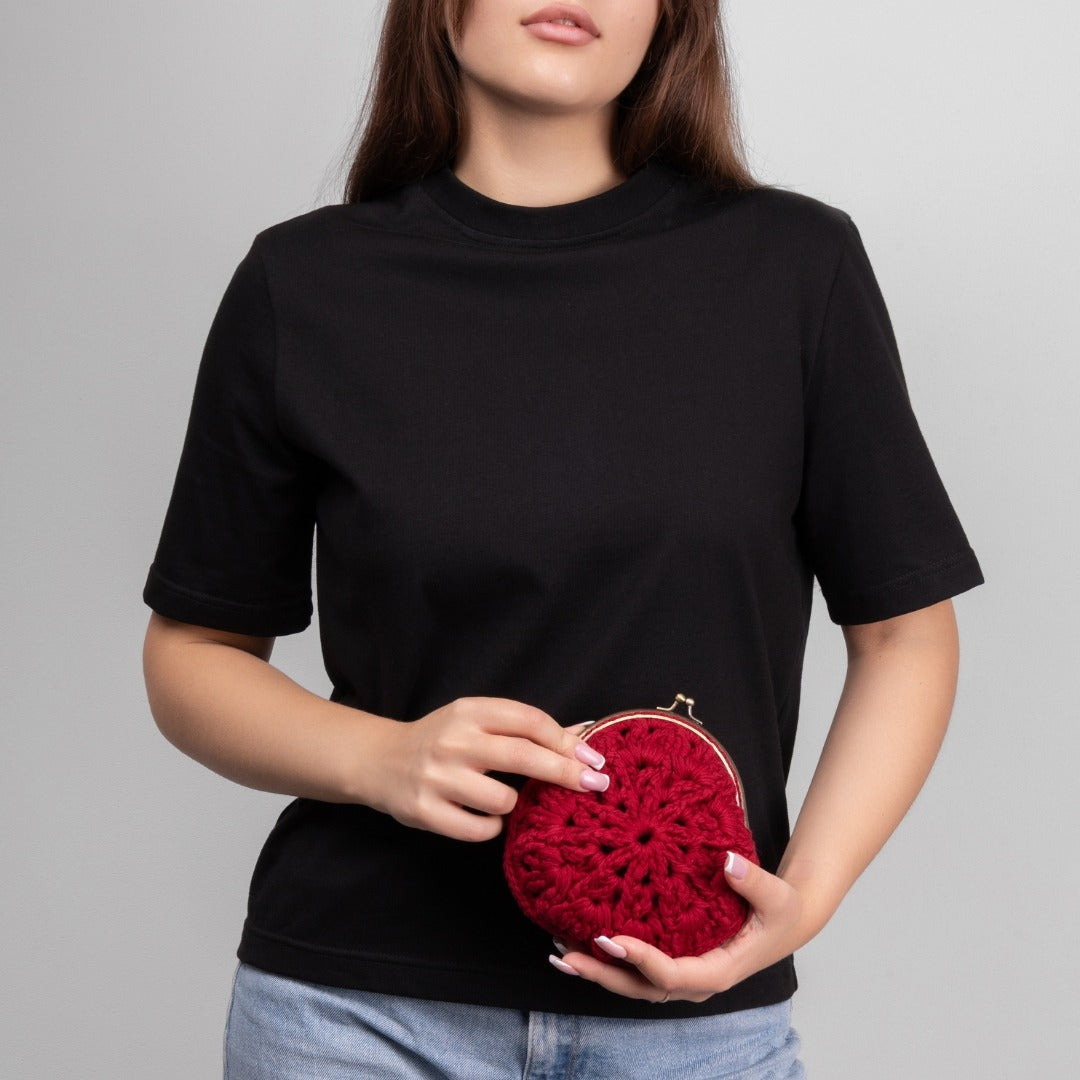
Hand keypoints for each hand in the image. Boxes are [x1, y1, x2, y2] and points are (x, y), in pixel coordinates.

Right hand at [361, 696, 605, 841]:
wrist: (380, 760)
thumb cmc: (442, 739)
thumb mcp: (478, 720)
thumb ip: (525, 727)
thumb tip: (583, 734)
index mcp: (469, 711)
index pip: (528, 721)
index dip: (566, 739)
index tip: (593, 757)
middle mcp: (453, 741)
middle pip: (522, 756)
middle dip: (565, 772)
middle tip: (596, 784)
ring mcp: (437, 778)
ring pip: (503, 799)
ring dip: (515, 803)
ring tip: (502, 798)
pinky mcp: (425, 812)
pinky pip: (479, 829)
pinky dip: (491, 826)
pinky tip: (484, 816)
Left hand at [548, 852, 813, 1002]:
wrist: (784, 921)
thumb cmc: (780, 910)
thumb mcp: (776, 896)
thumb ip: (753, 881)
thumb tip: (726, 862)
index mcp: (718, 971)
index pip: (673, 975)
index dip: (641, 961)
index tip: (612, 941)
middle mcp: (695, 981)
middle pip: (641, 988)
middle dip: (603, 974)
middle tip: (567, 955)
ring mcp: (682, 974)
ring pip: (633, 984)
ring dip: (597, 971)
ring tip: (560, 954)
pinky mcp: (673, 962)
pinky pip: (635, 969)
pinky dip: (607, 961)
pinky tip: (577, 942)